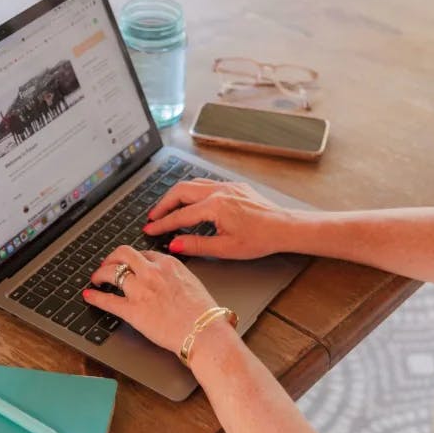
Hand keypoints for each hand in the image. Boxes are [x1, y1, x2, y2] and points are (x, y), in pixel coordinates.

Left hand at [82, 245, 218, 354]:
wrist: (204, 332)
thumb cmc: (204, 313)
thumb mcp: (192, 283)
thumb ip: (175, 277)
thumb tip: (167, 279)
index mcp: (168, 264)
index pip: (143, 253)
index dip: (132, 259)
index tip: (128, 264)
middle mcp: (152, 272)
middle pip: (123, 254)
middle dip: (111, 258)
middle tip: (107, 265)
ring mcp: (141, 290)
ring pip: (111, 271)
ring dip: (100, 274)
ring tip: (97, 279)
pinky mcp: (133, 310)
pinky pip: (107, 300)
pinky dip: (95, 297)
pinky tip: (89, 296)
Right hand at [143, 179, 298, 259]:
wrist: (284, 227)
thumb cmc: (260, 239)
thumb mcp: (226, 249)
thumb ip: (196, 245)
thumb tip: (174, 244)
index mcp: (215, 206)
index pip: (180, 216)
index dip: (162, 224)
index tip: (149, 230)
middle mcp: (218, 191)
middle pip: (180, 191)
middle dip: (163, 204)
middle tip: (153, 217)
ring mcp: (227, 186)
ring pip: (192, 184)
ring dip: (176, 195)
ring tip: (167, 208)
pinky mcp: (234, 186)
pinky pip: (206, 184)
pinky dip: (192, 192)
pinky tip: (191, 201)